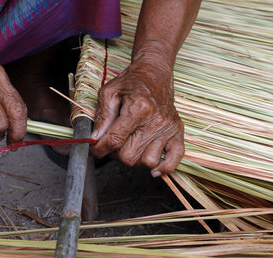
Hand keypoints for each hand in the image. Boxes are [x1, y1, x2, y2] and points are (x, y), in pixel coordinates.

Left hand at [91, 57, 183, 176]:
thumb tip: (95, 140)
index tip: (95, 150)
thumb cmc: (132, 81)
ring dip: (135, 159)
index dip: (99, 150)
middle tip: (114, 143)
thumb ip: (102, 117)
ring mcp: (168, 128)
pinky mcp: (177, 132)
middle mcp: (156, 120)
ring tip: (131, 146)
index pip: (114, 140)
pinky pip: (174, 159)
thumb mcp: (109, 92)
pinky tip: (154, 168)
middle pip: (129, 156)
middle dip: (116, 154)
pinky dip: (164, 168)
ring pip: (147, 161)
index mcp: (139, 108)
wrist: (155, 73)